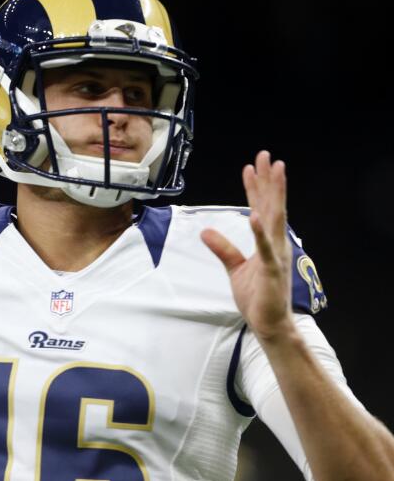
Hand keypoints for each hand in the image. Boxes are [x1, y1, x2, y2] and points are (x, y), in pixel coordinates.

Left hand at [201, 151, 293, 339]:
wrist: (269, 324)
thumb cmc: (257, 297)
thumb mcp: (233, 268)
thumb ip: (222, 248)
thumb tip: (205, 231)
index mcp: (267, 242)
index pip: (260, 208)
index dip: (255, 188)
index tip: (250, 166)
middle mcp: (276, 243)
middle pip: (271, 206)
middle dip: (268, 180)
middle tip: (266, 155)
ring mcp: (275, 255)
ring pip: (274, 218)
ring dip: (273, 194)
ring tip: (273, 171)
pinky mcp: (271, 270)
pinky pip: (264, 249)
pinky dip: (259, 232)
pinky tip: (254, 216)